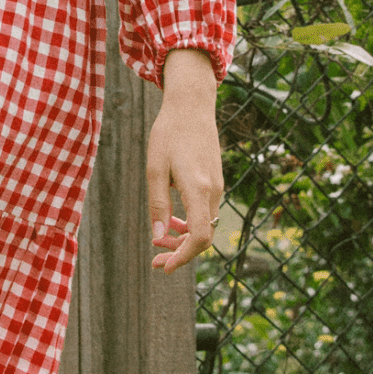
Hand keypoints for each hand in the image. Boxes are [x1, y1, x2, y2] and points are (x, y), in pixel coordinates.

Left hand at [147, 48, 223, 272]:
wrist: (192, 106)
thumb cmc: (168, 134)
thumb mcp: (154, 169)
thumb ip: (158, 204)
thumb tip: (159, 235)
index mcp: (198, 189)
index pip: (199, 236)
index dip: (184, 256)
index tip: (165, 267)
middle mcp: (213, 191)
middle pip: (202, 236)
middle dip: (180, 252)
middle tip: (155, 261)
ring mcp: (217, 186)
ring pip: (204, 225)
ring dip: (183, 238)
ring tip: (159, 240)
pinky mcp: (216, 181)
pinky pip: (205, 212)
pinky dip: (189, 223)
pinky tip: (172, 221)